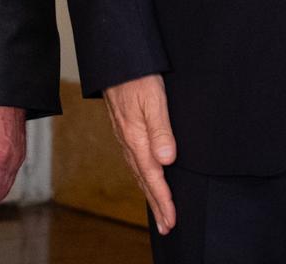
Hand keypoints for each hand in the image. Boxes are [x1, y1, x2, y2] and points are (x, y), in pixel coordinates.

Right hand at [103, 74, 176, 234]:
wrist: (114, 58)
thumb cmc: (136, 75)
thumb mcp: (153, 98)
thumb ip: (161, 129)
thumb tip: (167, 160)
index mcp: (136, 137)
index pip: (152, 175)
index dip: (163, 199)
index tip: (172, 219)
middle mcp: (127, 140)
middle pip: (143, 179)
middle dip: (156, 203)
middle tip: (166, 226)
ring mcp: (123, 134)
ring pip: (137, 170)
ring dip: (148, 192)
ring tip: (158, 209)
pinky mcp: (123, 127)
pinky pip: (132, 159)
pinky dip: (141, 175)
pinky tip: (145, 175)